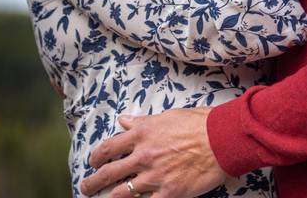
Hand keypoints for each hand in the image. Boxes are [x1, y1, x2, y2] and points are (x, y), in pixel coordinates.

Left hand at [79, 108, 230, 197]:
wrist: (221, 139)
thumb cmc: (197, 124)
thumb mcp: (166, 116)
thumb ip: (142, 121)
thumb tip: (123, 120)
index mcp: (141, 134)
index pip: (109, 147)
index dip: (96, 156)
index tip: (93, 161)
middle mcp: (143, 155)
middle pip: (110, 172)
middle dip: (93, 181)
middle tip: (86, 186)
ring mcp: (155, 176)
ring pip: (122, 192)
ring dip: (108, 197)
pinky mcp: (169, 192)